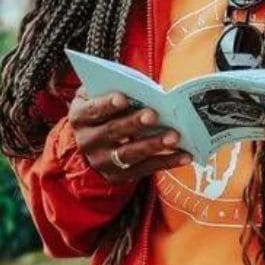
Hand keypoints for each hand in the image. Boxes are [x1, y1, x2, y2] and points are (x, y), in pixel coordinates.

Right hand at [69, 90, 192, 183]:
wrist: (92, 143)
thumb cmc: (103, 109)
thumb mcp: (98, 94)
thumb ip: (114, 88)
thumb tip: (143, 87)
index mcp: (80, 118)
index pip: (92, 111)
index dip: (106, 105)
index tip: (123, 99)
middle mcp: (87, 143)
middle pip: (112, 132)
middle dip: (134, 123)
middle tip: (154, 115)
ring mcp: (103, 162)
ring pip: (129, 154)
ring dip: (153, 145)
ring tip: (174, 137)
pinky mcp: (119, 176)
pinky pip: (145, 170)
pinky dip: (167, 162)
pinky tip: (184, 155)